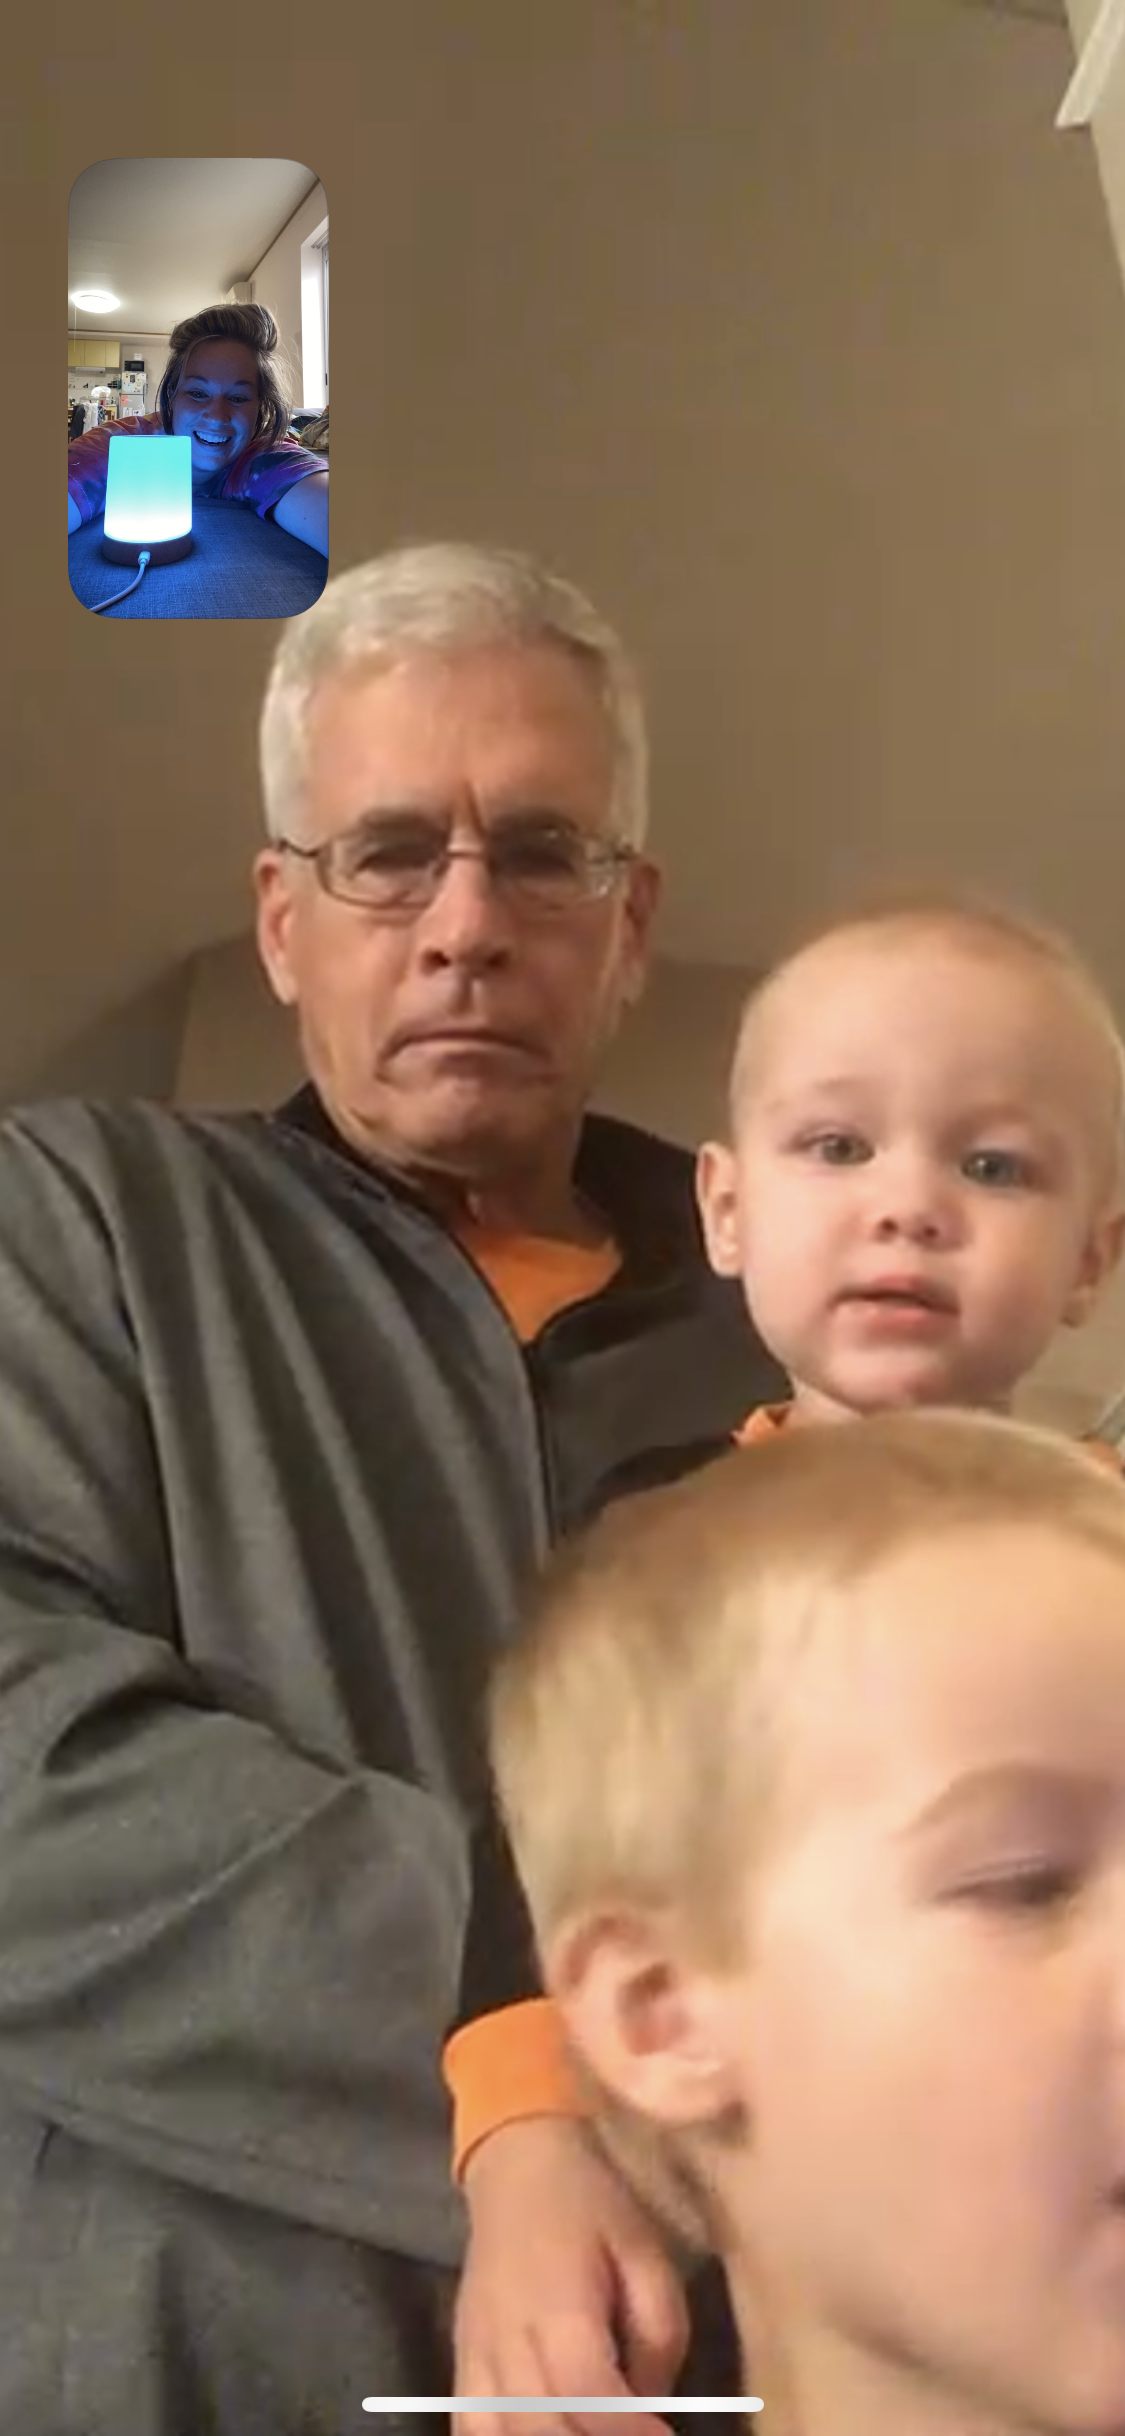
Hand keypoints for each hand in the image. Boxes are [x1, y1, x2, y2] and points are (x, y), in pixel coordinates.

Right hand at [453, 2115, 689, 2435]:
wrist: (517, 2171)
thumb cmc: (592, 2209)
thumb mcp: (647, 2255)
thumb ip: (658, 2337)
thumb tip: (653, 2406)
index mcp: (560, 2303)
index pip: (587, 2389)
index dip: (627, 2430)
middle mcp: (508, 2337)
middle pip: (542, 2425)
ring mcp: (475, 2354)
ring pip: (499, 2434)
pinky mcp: (460, 2363)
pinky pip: (468, 2428)